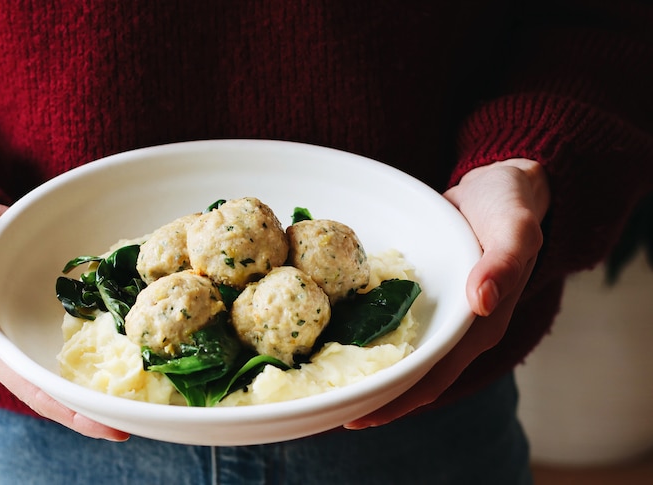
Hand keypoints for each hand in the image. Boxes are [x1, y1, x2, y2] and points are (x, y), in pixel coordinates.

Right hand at [0, 190, 128, 440]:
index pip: (32, 388)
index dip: (70, 411)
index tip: (109, 426)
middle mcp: (10, 345)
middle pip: (58, 387)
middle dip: (96, 408)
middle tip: (140, 418)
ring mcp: (29, 329)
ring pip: (71, 364)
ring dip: (105, 380)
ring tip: (147, 394)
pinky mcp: (44, 310)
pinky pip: (76, 331)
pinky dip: (104, 341)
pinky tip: (136, 344)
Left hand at [346, 158, 549, 427]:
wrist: (500, 183)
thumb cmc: (511, 206)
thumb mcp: (515, 228)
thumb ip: (503, 264)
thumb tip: (482, 303)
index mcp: (479, 328)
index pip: (433, 377)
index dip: (397, 400)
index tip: (357, 416)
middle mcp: (453, 329)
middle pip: (407, 375)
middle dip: (370, 394)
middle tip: (322, 407)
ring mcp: (434, 312)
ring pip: (393, 351)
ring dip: (360, 367)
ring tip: (316, 380)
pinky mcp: (417, 294)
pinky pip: (386, 318)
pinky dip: (360, 330)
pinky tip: (329, 330)